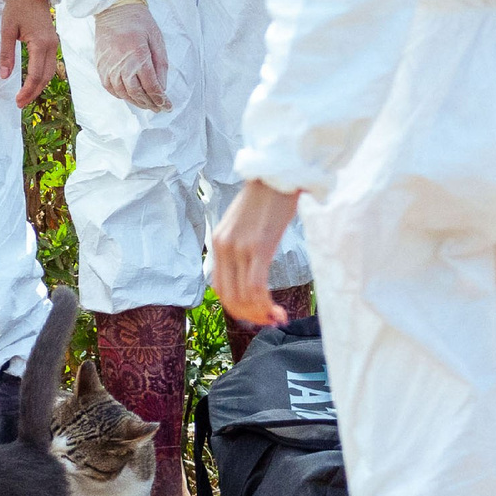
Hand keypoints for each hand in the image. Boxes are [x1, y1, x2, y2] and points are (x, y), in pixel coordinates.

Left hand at [0, 0, 60, 107]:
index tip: (17, 101)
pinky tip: (33, 81)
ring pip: (50, 72)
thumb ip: (6, 54)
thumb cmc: (17, 8)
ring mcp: (54, 44)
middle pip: (46, 77)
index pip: (36, 74)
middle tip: (20, 104)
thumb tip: (4, 76)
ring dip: (39, 86)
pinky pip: (50, 64)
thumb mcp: (7, 30)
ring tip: (26, 96)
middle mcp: (51, 46)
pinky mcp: (52, 42)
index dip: (27, 90)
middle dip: (34, 92)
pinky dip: (42, 76)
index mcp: (40, 43)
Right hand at [92, 0, 169, 110]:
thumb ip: (161, 64)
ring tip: (147, 104)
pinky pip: (110, 88)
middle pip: (137, 94)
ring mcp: (108, 67)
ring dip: (136, 102)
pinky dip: (121, 95)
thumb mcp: (156, 39)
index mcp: (138, 56)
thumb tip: (163, 86)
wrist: (113, 9)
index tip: (168, 106)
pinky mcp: (100, 66)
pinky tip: (130, 96)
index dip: (161, 99)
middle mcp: (121, 65)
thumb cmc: (138, 21)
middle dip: (150, 104)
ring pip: (123, 94)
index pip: (151, 86)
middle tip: (159, 107)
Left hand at [211, 182, 299, 326]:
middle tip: (269, 321)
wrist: (276, 175)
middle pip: (229, 297)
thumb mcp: (242, 224)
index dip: (236, 309)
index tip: (256, 315)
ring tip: (277, 317)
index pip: (219, 289)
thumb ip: (239, 246)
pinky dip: (265, 304)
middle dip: (249, 316)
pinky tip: (278, 309)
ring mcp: (240, 248)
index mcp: (218, 243)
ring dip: (260, 314)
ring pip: (243, 296)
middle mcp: (224, 248)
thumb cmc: (265, 198)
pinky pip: (256, 286)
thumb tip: (248, 271)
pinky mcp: (259, 246)